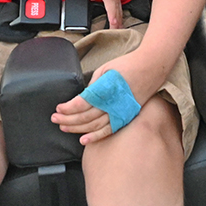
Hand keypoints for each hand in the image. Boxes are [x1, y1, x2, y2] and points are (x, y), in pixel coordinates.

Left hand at [52, 50, 169, 145]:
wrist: (150, 68)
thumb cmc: (127, 65)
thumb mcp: (105, 69)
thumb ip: (93, 85)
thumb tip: (82, 97)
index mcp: (105, 90)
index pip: (81, 104)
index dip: (68, 108)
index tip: (58, 108)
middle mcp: (112, 104)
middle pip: (85, 117)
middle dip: (67, 119)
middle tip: (55, 118)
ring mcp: (119, 112)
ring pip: (94, 126)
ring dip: (77, 128)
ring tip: (64, 127)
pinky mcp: (125, 116)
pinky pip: (108, 130)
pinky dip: (95, 136)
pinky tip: (84, 140)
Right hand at [76, 0, 125, 33]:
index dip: (116, 4)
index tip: (116, 12)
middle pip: (118, 1)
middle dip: (119, 14)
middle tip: (120, 25)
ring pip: (116, 5)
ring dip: (117, 18)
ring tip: (118, 29)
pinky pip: (110, 4)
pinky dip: (112, 14)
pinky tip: (114, 24)